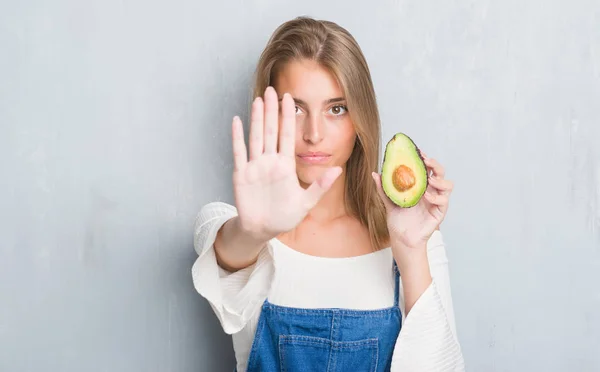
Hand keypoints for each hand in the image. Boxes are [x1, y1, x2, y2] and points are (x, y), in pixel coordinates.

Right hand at [230, 86, 341, 240]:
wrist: (263, 230)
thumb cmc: (284, 217)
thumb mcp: (306, 202)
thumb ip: (321, 187)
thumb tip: (338, 170)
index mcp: (286, 165)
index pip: (288, 135)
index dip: (288, 116)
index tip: (290, 98)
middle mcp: (270, 161)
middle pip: (271, 130)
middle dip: (272, 110)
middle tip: (273, 88)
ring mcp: (255, 166)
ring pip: (256, 136)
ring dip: (256, 118)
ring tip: (258, 99)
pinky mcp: (242, 174)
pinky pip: (239, 152)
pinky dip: (237, 137)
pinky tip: (237, 120)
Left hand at [372, 153, 452, 249]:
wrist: (402, 238)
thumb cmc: (398, 219)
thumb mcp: (389, 201)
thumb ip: (383, 188)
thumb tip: (374, 173)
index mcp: (421, 186)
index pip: (427, 168)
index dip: (424, 159)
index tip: (418, 152)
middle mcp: (431, 191)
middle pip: (440, 172)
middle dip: (435, 164)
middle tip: (425, 161)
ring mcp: (437, 201)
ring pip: (448, 184)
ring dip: (439, 180)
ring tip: (429, 180)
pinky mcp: (439, 212)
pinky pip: (443, 201)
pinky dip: (435, 197)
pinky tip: (425, 196)